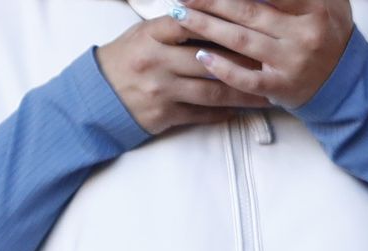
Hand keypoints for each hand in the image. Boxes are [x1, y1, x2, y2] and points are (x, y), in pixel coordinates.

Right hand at [96, 17, 269, 134]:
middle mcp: (155, 61)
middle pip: (208, 59)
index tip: (250, 28)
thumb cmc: (126, 61)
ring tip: (265, 93)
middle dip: (243, 63)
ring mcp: (160, 90)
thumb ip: (174, 27)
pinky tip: (242, 110)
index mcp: (151, 34)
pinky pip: (201, 114)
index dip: (222, 25)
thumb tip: (214, 18)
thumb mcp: (143, 34)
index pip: (191, 24)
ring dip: (241, 94)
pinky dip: (223, 112)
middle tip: (270, 63)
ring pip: (210, 90)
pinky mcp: (164, 115)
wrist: (97, 98)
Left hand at [173, 0, 353, 109]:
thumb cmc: (330, 34)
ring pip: (241, 41)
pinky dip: (222, 68)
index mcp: (315, 8)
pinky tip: (201, 56)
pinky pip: (247, 79)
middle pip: (248, 12)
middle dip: (211, 2)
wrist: (346, 82)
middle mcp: (303, 35)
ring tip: (181, 15)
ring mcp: (291, 64)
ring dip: (206, 27)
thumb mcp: (329, 2)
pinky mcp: (282, 88)